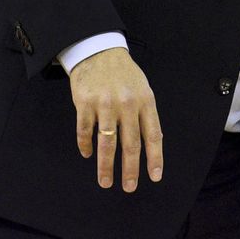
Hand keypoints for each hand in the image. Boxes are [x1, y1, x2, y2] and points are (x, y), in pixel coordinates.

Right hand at [69, 47, 163, 191]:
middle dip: (130, 170)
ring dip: (105, 166)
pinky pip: (85, 131)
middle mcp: (127, 104)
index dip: (155, 158)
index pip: (153, 135)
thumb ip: (145, 115)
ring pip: (106, 143)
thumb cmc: (124, 75)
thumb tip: (151, 145)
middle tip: (129, 187)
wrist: (99, 51)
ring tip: (106, 182)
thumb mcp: (143, 90)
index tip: (154, 177)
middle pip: (130, 144)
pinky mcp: (84, 103)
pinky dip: (85, 146)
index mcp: (145, 101)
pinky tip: (88, 154)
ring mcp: (105, 104)